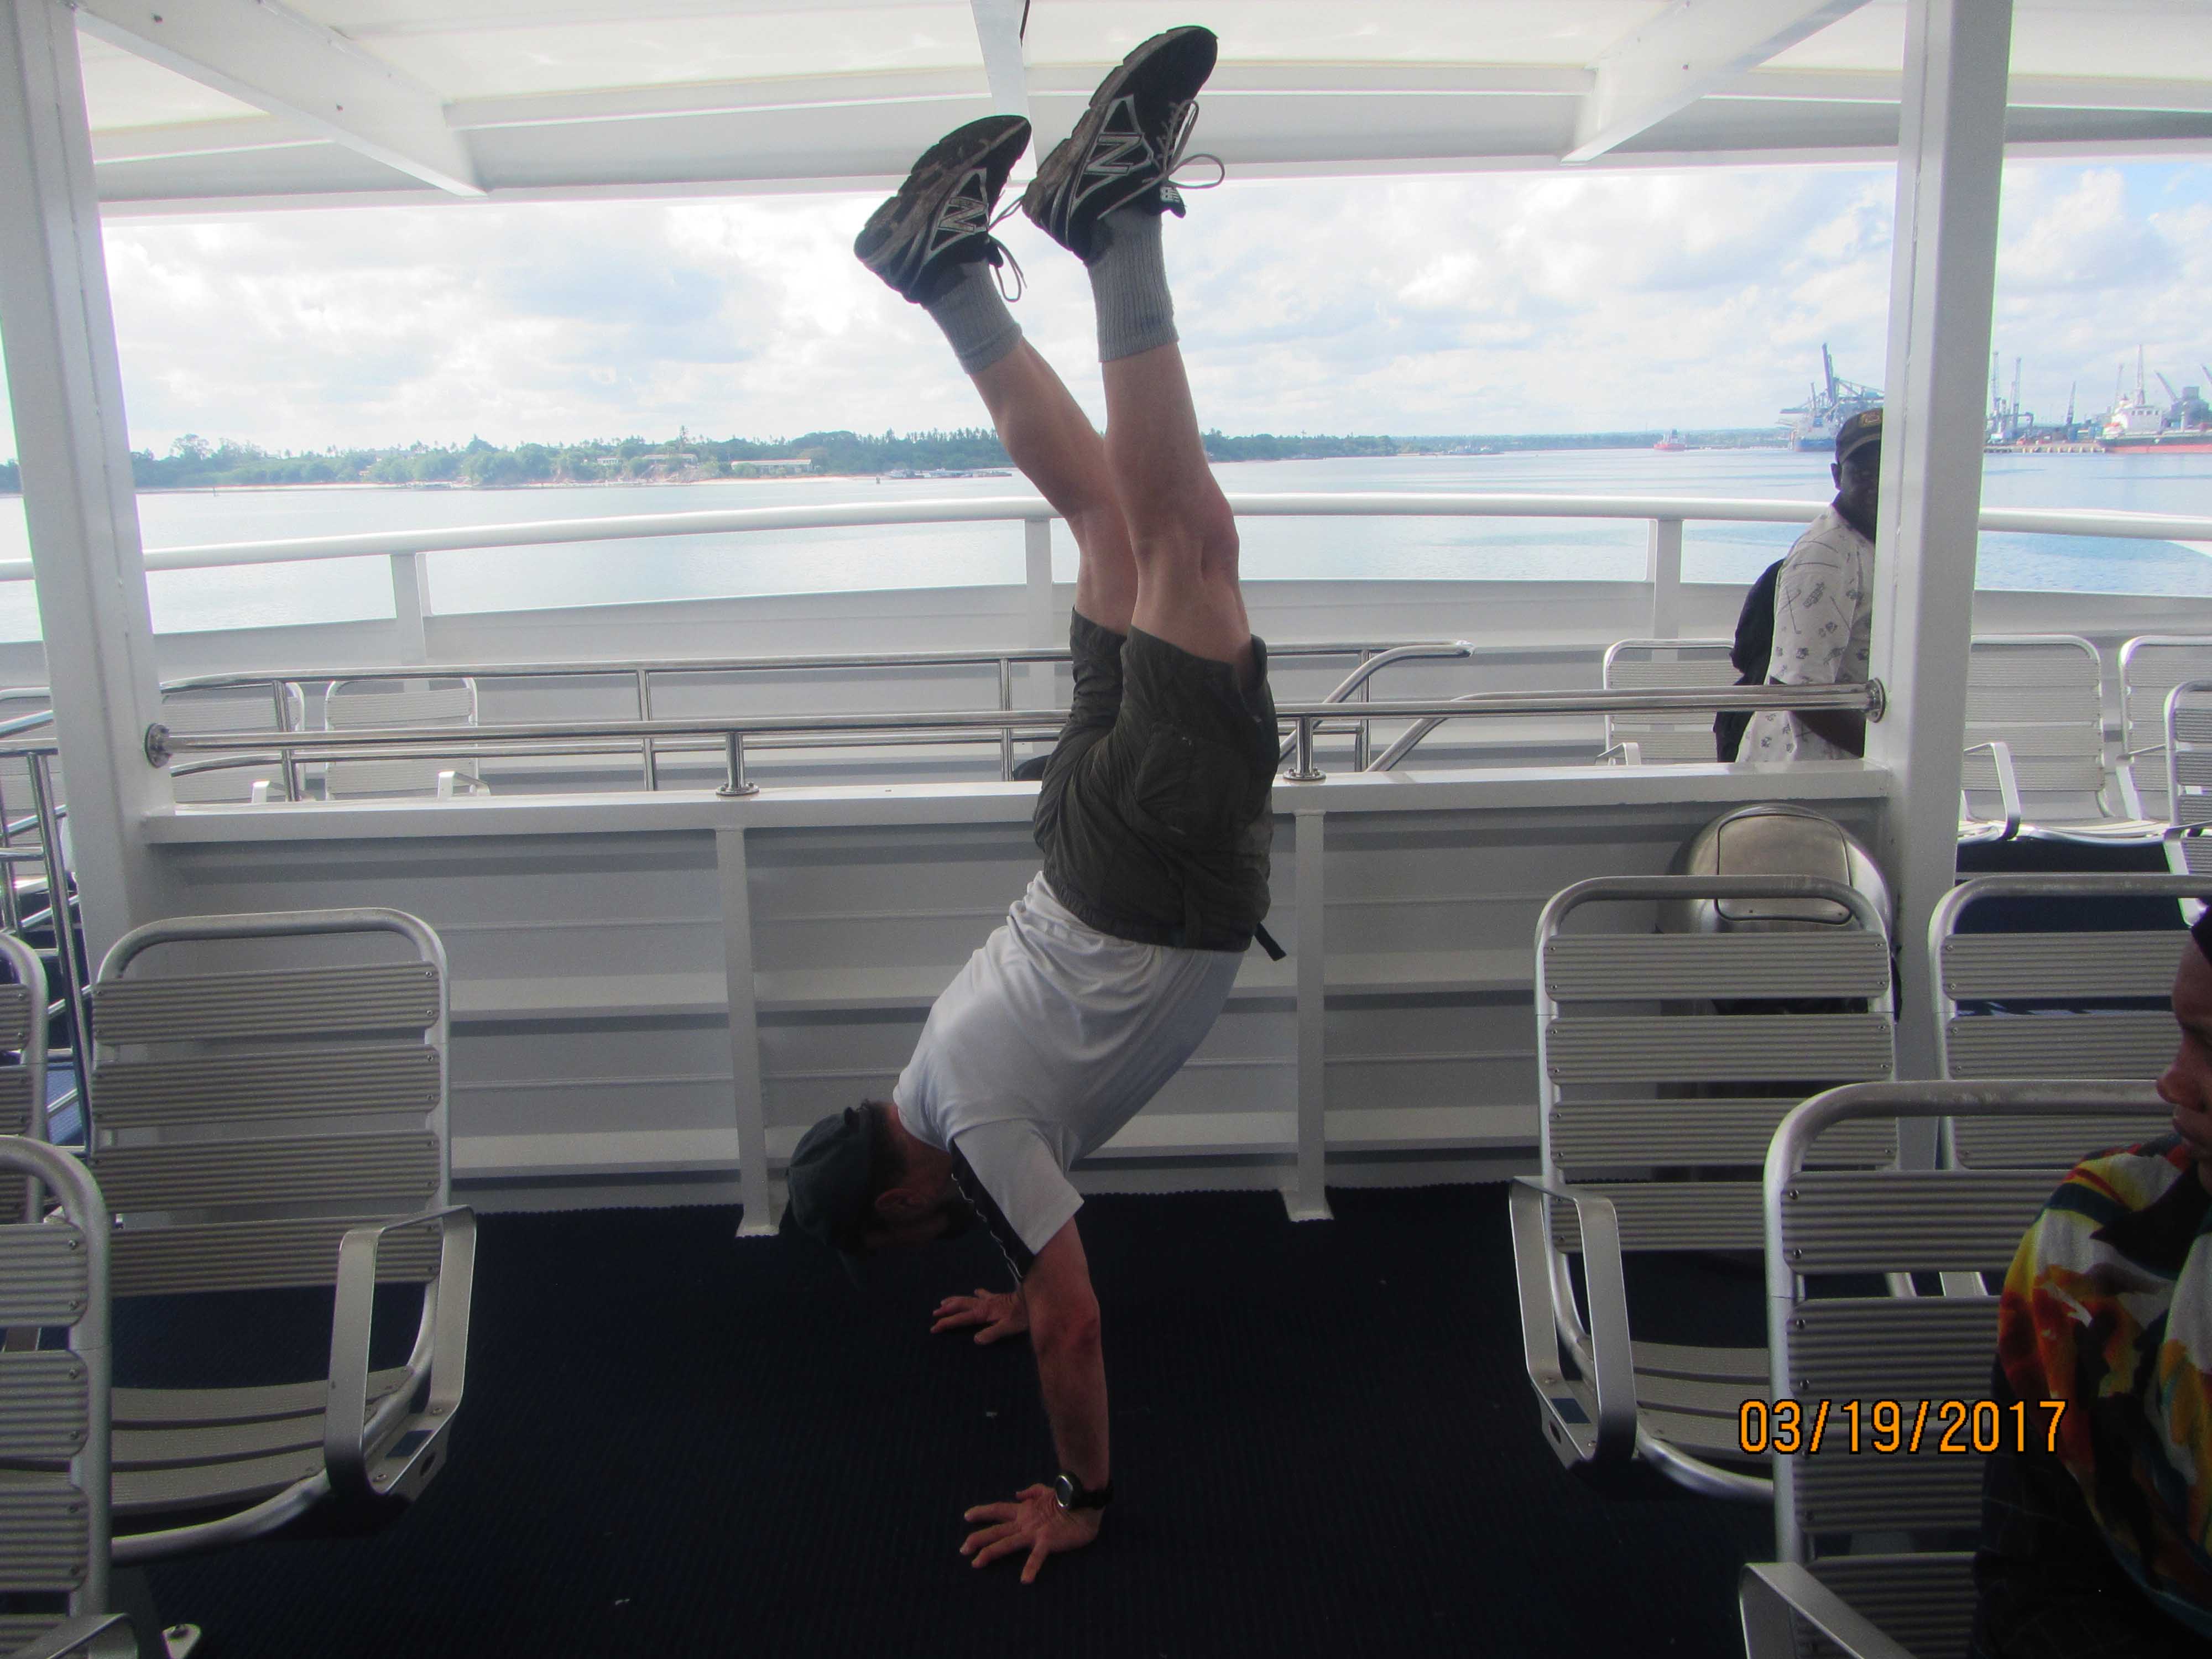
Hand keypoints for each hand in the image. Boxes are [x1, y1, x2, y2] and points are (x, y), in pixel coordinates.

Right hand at [932, 1288, 1026, 1344]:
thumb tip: (975, 1339)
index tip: (934, 1328)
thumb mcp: (1007, 1328)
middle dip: (946, 1310)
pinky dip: (976, 1294)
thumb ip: (991, 1334)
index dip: (946, 1323)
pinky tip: (975, 1292)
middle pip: (959, 1306)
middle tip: (934, 1314)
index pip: (960, 1319)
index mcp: (982, 1312)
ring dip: (954, 1301)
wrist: (1031, 1300)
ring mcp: (988, 1299)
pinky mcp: (996, 1298)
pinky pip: (982, 1294)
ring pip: (966, 1298)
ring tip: (943, 1302)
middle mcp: (982, 1304)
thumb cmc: (1021, 1316)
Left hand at [960, 1484, 1100, 1582]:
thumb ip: (1030, 1492)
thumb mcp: (1045, 1491)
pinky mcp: (1047, 1541)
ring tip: (976, 1563)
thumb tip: (1017, 1494)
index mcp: (1024, 1510)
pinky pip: (1037, 1556)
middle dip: (977, 1539)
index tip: (966, 1516)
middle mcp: (1024, 1522)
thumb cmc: (1066, 1498)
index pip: (998, 1510)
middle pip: (996, 1530)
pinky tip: (1025, 1580)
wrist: (1084, 1503)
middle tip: (962, 1549)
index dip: (982, 1512)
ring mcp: (1034, 1532)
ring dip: (990, 1552)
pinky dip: (1031, 1567)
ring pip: (1007, 1543)